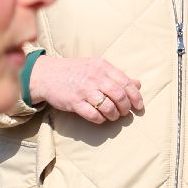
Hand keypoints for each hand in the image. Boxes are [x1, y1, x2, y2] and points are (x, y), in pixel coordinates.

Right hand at [29, 56, 143, 123]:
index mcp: (104, 67)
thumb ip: (117, 76)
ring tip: (113, 116)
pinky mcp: (74, 102)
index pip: (126, 82)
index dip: (135, 96)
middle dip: (125, 107)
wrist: (48, 75)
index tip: (139, 106)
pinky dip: (100, 119)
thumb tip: (138, 84)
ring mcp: (84, 90)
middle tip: (125, 113)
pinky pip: (92, 114)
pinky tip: (100, 119)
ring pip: (108, 106)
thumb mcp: (98, 67)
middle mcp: (96, 78)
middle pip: (119, 95)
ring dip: (114, 114)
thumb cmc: (76, 71)